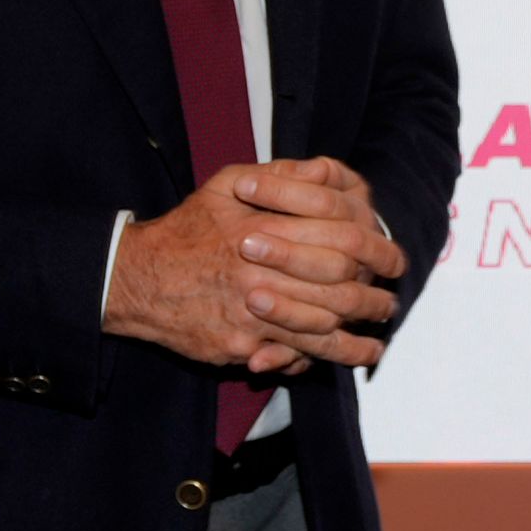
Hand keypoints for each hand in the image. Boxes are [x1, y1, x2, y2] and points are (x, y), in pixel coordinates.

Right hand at [103, 160, 402, 373]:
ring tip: (378, 340)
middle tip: (389, 305)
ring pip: (319, 329)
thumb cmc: (187, 229)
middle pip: (336, 289)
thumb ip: (280, 175)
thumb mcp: (227, 185)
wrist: (136, 278)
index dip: (374, 252)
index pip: (337, 241)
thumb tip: (325, 170)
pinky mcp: (238, 346)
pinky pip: (289, 355)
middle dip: (370, 300)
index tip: (394, 261)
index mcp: (264, 229)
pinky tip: (341, 360)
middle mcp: (260, 273)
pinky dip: (320, 359)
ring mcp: (250, 314)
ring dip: (355, 338)